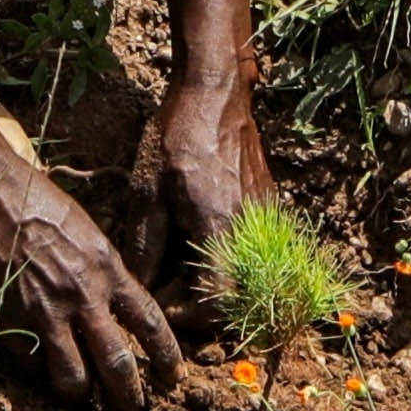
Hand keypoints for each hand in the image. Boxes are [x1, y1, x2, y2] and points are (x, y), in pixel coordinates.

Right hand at [0, 130, 181, 410]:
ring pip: (73, 378)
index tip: (172, 378)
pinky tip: (37, 369)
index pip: (150, 324)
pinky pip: (30, 366)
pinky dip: (36, 373)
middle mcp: (82, 296)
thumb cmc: (37, 202)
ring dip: (80, 394)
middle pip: (117, 364)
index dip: (166, 357)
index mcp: (107, 270)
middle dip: (129, 397)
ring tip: (80, 398)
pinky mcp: (8, 321)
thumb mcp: (87, 233)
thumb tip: (115, 308)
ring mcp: (44, 312)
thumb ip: (104, 274)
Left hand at [137, 77, 263, 312]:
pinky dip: (223, 258)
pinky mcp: (268, 209)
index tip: (160, 301)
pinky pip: (249, 252)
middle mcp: (251, 232)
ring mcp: (265, 221)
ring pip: (242, 277)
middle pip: (232, 297)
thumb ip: (146, 246)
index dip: (186, 316)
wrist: (216, 94)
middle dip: (196, 302)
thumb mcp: (147, 191)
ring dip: (209, 281)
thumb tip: (142, 288)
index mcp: (219, 230)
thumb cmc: (177, 137)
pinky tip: (195, 237)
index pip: (216, 304)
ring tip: (176, 259)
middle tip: (164, 282)